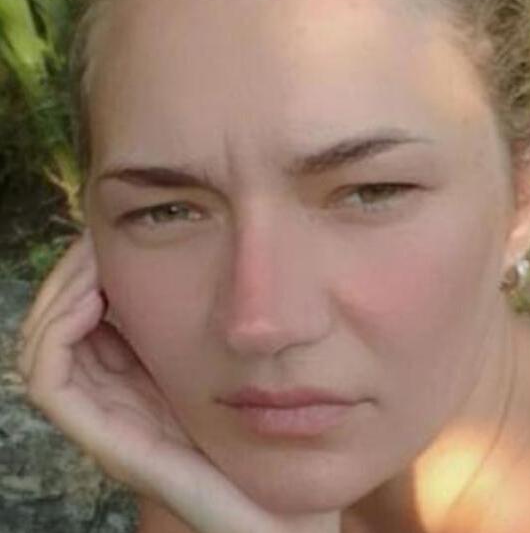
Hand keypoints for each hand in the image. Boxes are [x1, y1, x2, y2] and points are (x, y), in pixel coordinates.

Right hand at [16, 231, 340, 532]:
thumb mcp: (236, 353)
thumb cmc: (268, 431)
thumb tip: (204, 237)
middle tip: (95, 235)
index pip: (88, 311)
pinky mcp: (110, 441)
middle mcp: (115, 394)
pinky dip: (58, 332)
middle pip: (59, 321)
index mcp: (139, 374)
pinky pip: (50, 381)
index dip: (88, 267)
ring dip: (59, 293)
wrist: (279, 510)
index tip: (111, 231)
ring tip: (92, 257)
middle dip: (70, 271)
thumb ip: (213, 310)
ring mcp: (108, 419)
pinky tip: (94, 297)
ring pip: (43, 344)